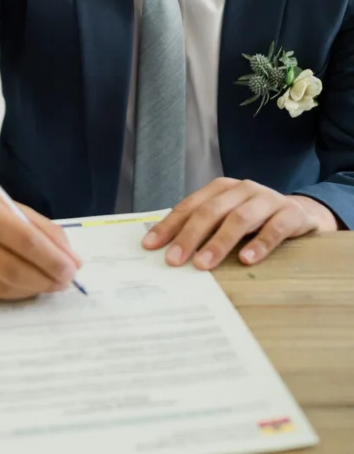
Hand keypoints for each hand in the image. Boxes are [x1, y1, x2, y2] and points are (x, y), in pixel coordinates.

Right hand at [0, 166, 81, 299]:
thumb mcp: (4, 204)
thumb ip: (40, 229)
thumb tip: (72, 260)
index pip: (24, 240)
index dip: (52, 258)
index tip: (72, 269)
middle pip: (13, 269)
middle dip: (45, 279)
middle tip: (64, 282)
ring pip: (0, 288)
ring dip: (30, 290)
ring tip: (47, 284)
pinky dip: (10, 293)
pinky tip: (22, 286)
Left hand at [141, 178, 337, 269]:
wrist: (303, 214)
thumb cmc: (257, 220)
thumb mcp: (228, 218)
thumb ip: (205, 229)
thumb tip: (169, 251)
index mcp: (221, 189)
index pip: (189, 207)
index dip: (169, 226)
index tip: (151, 246)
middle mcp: (242, 189)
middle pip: (211, 211)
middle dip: (189, 236)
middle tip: (174, 260)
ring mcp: (267, 199)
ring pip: (239, 219)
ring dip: (219, 243)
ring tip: (204, 264)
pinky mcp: (291, 214)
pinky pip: (274, 228)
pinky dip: (260, 244)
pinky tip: (247, 260)